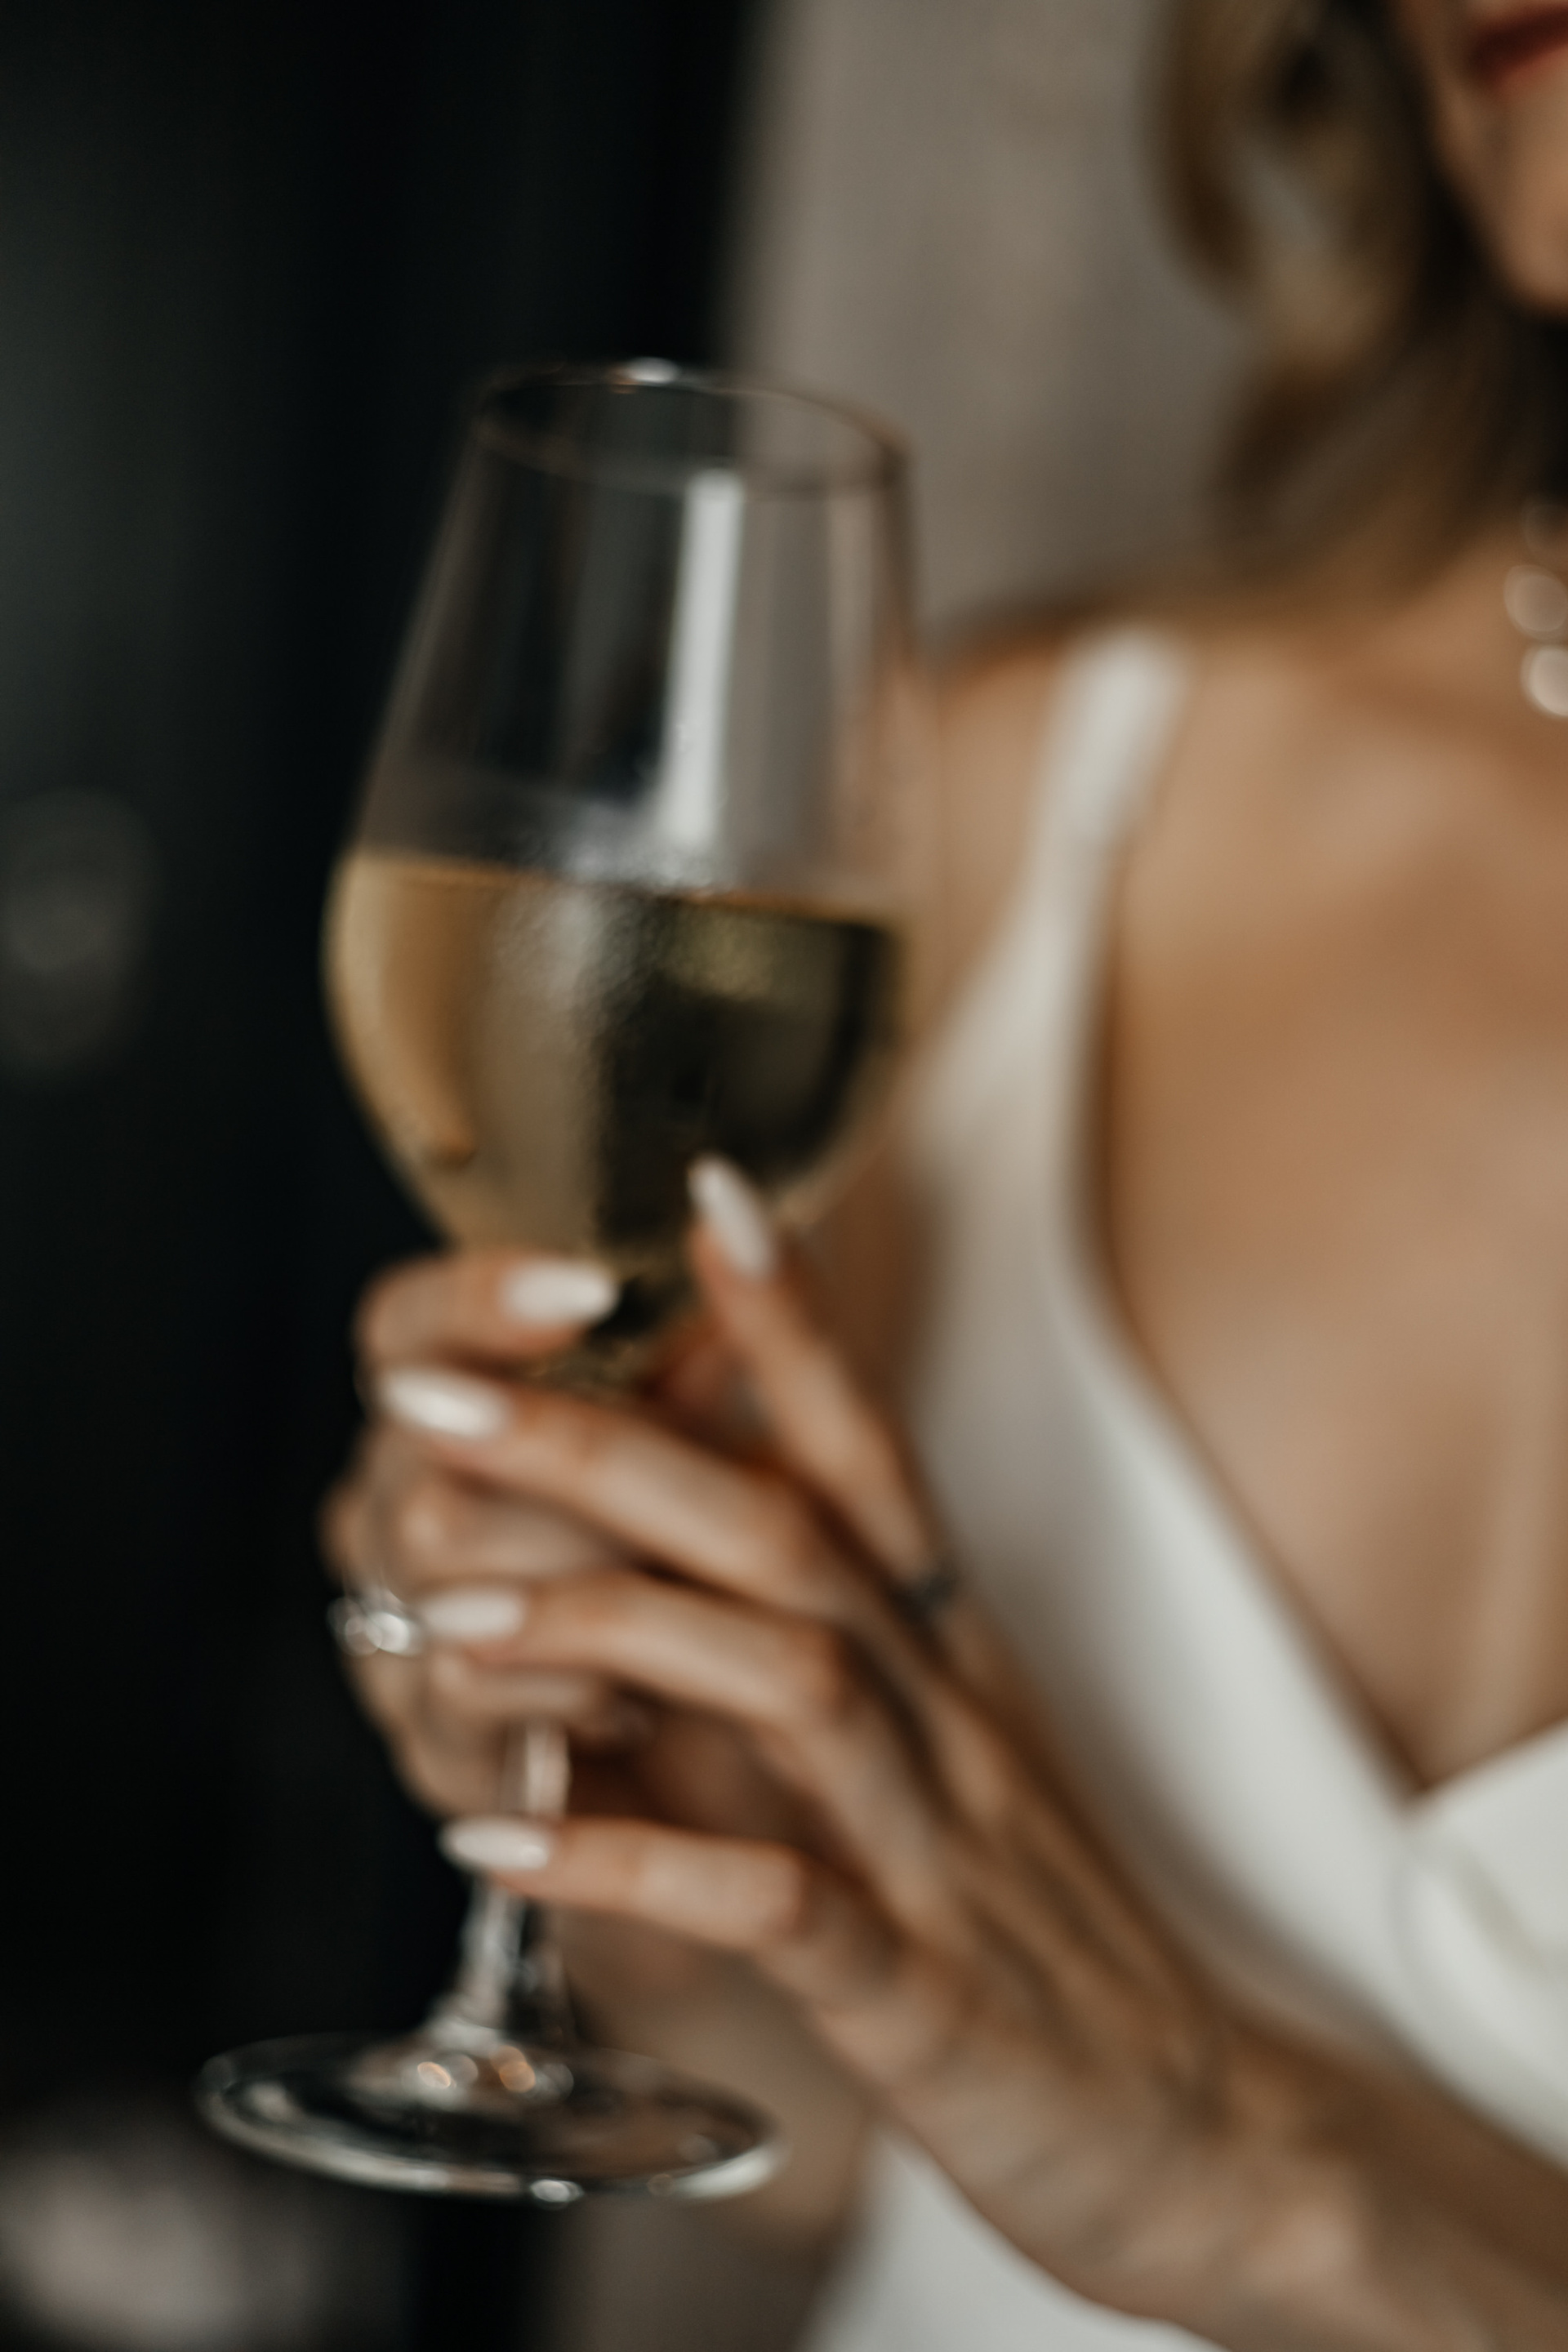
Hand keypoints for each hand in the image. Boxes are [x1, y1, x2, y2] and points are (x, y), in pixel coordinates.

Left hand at [328, 1168, 1303, 2331]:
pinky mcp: (924, 1994)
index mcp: (948, 1654)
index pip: (867, 1449)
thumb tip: (621, 1588)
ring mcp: (942, 1847)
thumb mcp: (926, 1765)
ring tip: (447, 1620)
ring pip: (786, 1675)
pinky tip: (504, 1839)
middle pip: (786, 1528)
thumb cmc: (1035, 1936)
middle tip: (440, 1396)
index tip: (700, 1192)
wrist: (1197, 2133)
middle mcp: (949, 1714)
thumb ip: (792, 1672)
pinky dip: (634, 1863)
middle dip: (605, 1447)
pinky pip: (776, 1905)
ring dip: (607, 1628)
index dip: (787, 1320)